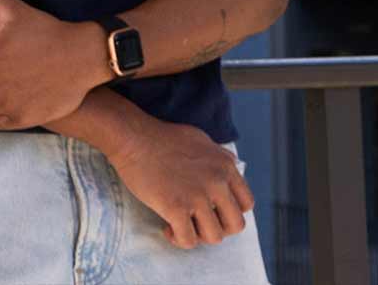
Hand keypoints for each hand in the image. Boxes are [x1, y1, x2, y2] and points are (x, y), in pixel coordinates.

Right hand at [100, 116, 253, 247]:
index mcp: (226, 167)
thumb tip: (231, 165)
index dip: (230, 212)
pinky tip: (167, 227)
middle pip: (235, 225)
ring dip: (198, 235)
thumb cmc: (161, 137)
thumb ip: (220, 156)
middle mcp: (217, 183)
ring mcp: (197, 197)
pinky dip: (178, 239)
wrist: (132, 138)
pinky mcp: (176, 207)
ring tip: (181, 225)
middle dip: (218, 228)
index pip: (246, 204)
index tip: (212, 211)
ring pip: (214, 237)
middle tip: (198, 223)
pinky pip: (188, 240)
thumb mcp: (202, 140)